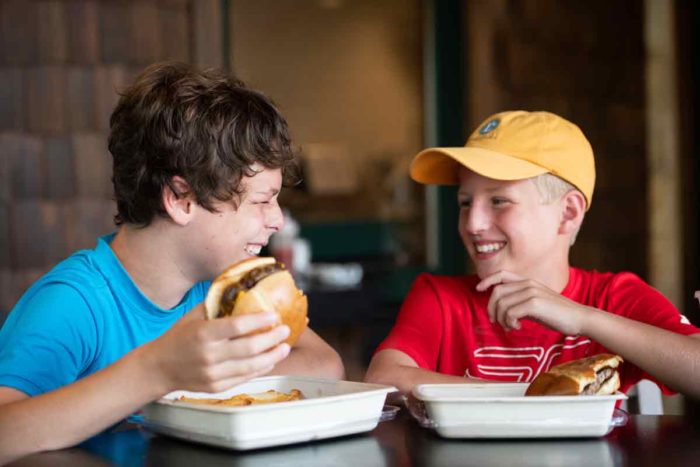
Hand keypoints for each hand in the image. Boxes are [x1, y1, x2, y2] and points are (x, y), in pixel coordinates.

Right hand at [143, 304, 290, 393]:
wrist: (158, 368)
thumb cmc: (178, 337)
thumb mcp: (193, 316)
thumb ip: (216, 305)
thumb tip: (241, 289)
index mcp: (203, 333)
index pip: (237, 326)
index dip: (259, 320)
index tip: (274, 315)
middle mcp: (208, 355)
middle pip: (249, 348)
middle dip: (272, 338)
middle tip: (285, 330)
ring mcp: (213, 374)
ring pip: (250, 366)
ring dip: (272, 356)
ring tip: (284, 347)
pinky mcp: (216, 387)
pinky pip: (244, 378)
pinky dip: (260, 369)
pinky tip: (270, 360)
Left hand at [476, 270, 588, 334]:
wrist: (579, 318)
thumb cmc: (557, 314)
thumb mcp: (536, 304)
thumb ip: (520, 302)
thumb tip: (502, 309)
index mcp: (528, 281)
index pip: (501, 275)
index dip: (487, 280)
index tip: (478, 289)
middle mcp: (528, 283)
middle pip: (497, 292)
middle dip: (492, 309)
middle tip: (496, 322)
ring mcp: (531, 292)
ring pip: (502, 304)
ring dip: (501, 319)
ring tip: (510, 327)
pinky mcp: (534, 303)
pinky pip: (510, 312)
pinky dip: (509, 322)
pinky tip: (517, 327)